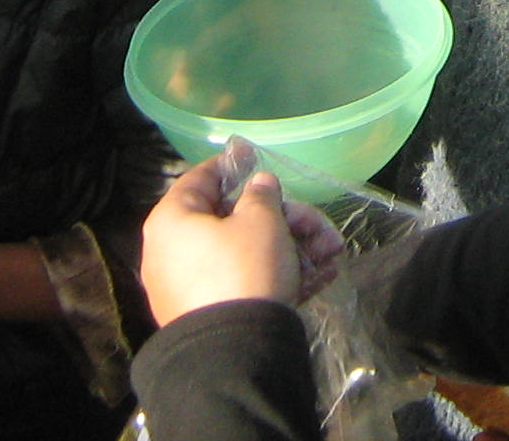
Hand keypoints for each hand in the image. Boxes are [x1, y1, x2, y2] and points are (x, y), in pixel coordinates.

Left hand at [140, 157, 324, 325]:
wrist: (236, 353)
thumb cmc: (244, 269)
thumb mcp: (261, 221)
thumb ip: (262, 195)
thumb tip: (258, 186)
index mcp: (174, 221)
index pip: (200, 179)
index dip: (231, 165)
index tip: (252, 153)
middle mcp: (174, 252)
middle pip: (234, 221)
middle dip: (286, 220)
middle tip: (320, 224)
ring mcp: (191, 287)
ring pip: (247, 253)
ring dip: (294, 248)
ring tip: (334, 254)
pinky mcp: (211, 314)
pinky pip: (245, 282)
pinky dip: (279, 275)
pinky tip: (322, 276)